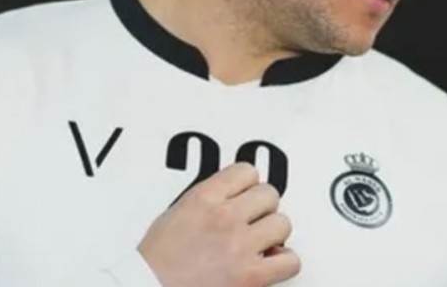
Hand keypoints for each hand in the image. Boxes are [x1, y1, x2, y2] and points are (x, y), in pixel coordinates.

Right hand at [138, 162, 300, 286]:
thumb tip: (231, 197)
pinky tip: (270, 263)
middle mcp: (224, 218)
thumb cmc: (156, 261)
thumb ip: (207, 200)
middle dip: (263, 207)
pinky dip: (284, 262)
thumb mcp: (176, 213)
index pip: (246, 171)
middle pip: (269, 193)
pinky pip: (290, 261)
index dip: (249, 184)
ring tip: (261, 243)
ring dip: (274, 234)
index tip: (247, 194)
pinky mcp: (251, 276)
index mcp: (203, 198)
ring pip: (283, 223)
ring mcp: (239, 246)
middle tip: (254, 221)